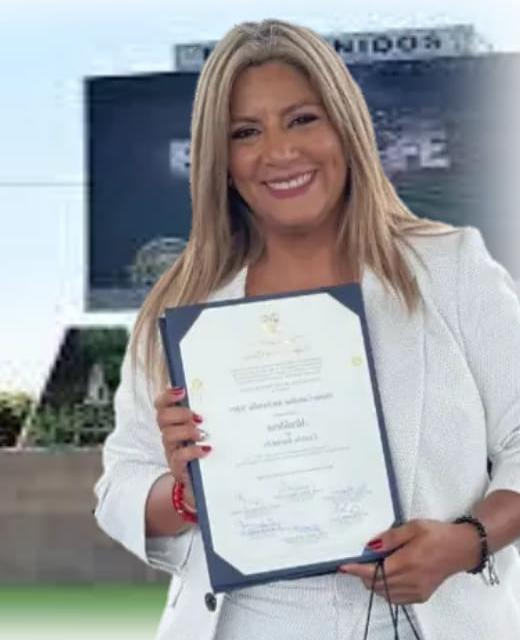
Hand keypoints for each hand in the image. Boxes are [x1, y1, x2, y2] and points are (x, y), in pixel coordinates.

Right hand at [154, 386, 210, 505]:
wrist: (206, 481)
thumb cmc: (207, 448)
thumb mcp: (207, 429)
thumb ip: (208, 414)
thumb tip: (225, 395)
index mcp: (175, 421)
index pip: (161, 404)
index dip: (168, 396)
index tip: (182, 391)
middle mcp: (170, 433)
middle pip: (162, 417)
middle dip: (180, 414)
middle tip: (198, 418)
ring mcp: (172, 450)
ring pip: (168, 435)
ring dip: (186, 431)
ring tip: (202, 435)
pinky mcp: (177, 466)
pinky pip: (179, 456)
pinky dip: (193, 451)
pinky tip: (206, 449)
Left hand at [338, 519, 480, 603]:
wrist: (462, 548)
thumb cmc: (437, 534)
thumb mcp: (413, 527)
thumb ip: (390, 537)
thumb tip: (370, 547)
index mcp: (407, 562)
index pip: (374, 571)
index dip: (356, 569)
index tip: (344, 567)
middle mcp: (411, 581)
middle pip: (377, 584)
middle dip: (364, 574)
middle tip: (361, 560)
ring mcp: (417, 591)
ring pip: (385, 594)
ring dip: (374, 583)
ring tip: (374, 567)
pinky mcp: (422, 596)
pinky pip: (396, 598)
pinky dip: (386, 590)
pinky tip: (387, 577)